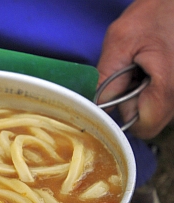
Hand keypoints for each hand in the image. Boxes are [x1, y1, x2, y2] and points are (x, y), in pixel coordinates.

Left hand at [96, 0, 173, 138]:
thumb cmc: (154, 14)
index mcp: (168, 88)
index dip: (125, 118)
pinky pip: (165, 98)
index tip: (116, 99)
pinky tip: (152, 67)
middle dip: (134, 103)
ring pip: (158, 110)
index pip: (144, 127)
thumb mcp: (120, 42)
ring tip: (143, 68)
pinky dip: (154, 88)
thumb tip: (96, 107)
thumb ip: (107, 78)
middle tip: (130, 75)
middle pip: (151, 120)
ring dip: (144, 95)